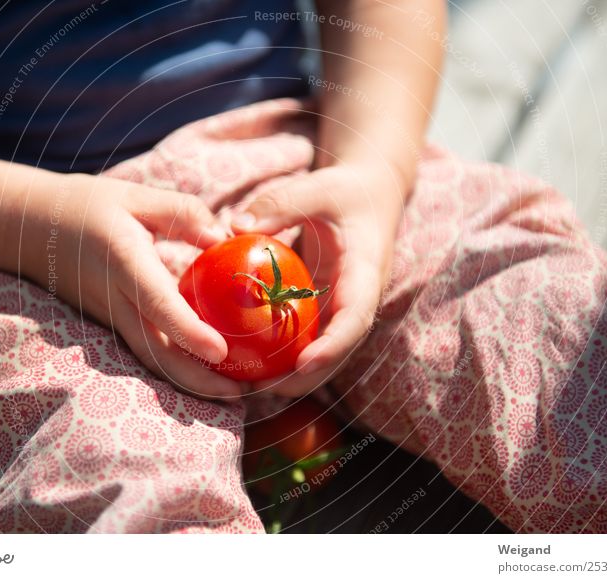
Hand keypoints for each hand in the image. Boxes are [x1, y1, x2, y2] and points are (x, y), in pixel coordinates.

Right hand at [19, 172, 244, 399]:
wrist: (30, 229)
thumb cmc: (87, 207)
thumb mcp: (136, 197)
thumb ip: (184, 214)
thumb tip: (225, 239)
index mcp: (124, 262)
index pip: (157, 302)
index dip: (189, 330)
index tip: (220, 351)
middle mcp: (115, 300)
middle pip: (156, 351)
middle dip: (197, 379)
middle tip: (240, 393)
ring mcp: (111, 318)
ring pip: (151, 360)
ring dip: (190, 382)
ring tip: (232, 392)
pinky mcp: (112, 326)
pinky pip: (146, 353)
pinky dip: (176, 369)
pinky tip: (206, 374)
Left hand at [231, 163, 403, 395]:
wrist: (373, 196)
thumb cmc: (346, 190)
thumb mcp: (318, 187)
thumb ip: (280, 204)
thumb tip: (233, 226)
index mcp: (367, 272)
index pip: (357, 316)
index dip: (334, 345)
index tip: (304, 363)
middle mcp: (360, 297)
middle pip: (341, 348)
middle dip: (310, 376)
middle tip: (268, 390)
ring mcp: (347, 306)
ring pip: (327, 349)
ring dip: (297, 373)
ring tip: (255, 387)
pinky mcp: (332, 307)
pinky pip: (313, 336)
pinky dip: (289, 352)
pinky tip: (253, 361)